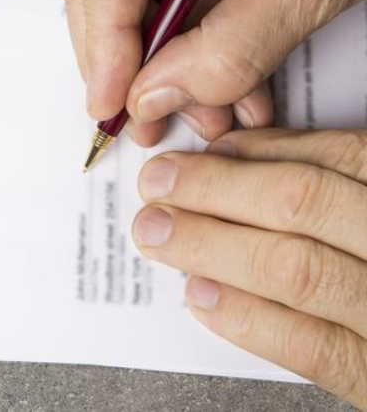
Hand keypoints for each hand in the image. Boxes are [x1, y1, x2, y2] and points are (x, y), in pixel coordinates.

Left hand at [134, 129, 366, 407]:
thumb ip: (343, 179)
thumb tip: (243, 154)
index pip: (338, 159)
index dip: (256, 152)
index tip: (199, 152)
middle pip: (304, 204)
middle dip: (214, 190)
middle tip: (157, 187)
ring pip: (296, 269)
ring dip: (212, 246)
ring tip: (159, 235)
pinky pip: (313, 348)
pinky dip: (248, 318)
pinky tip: (201, 296)